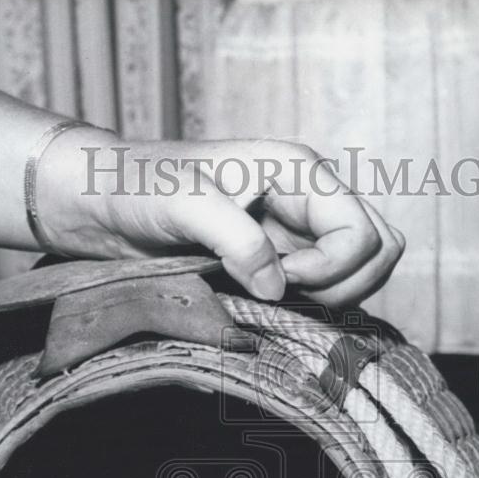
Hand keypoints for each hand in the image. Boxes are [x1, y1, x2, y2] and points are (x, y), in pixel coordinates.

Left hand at [39, 131, 404, 305]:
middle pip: (378, 251)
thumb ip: (236, 239)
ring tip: (269, 299)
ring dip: (328, 297)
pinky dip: (308, 306)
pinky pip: (322, 288)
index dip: (328, 269)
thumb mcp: (183, 202)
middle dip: (343, 284)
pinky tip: (264, 307)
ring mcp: (294, 232)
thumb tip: (278, 286)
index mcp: (299, 170)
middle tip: (282, 293)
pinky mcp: (275, 260)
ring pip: (357, 272)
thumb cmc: (137, 187)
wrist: (100, 203)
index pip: (361, 234)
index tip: (276, 278)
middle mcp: (306, 199)